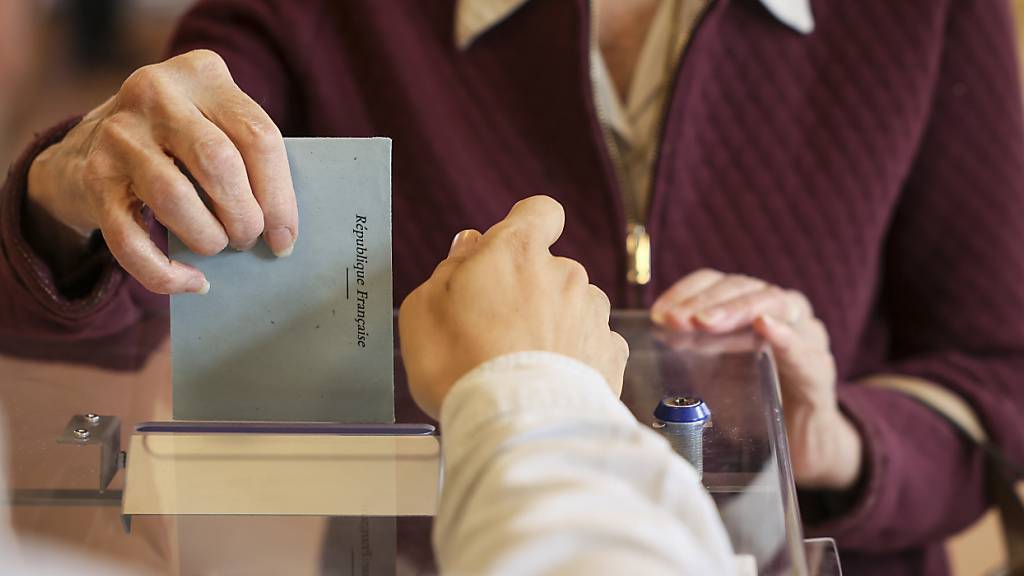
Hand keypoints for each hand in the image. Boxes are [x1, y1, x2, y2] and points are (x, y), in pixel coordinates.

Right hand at [26, 49, 297, 293]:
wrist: (87, 146)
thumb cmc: (178, 143)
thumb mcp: (215, 123)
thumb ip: (249, 157)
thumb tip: (283, 232)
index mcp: (202, 75)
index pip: (258, 137)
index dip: (280, 197)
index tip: (285, 236)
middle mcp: (155, 94)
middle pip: (219, 162)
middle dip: (245, 216)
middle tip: (248, 238)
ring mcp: (118, 134)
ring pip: (175, 197)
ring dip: (208, 237)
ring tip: (218, 246)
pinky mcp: (91, 179)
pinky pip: (131, 241)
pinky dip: (166, 273)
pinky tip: (192, 280)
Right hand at [399, 196, 628, 419]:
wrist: (514, 425)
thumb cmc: (458, 363)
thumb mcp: (423, 308)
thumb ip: (450, 269)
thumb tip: (469, 248)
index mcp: (517, 251)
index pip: (539, 212)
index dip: (525, 227)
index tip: (508, 252)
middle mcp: (565, 273)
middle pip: (551, 268)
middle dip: (530, 290)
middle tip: (495, 330)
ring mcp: (592, 314)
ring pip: (574, 307)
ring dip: (555, 324)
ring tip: (524, 364)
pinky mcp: (611, 355)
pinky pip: (593, 345)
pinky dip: (576, 358)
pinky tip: (550, 381)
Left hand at [651, 269, 862, 489]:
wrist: (803, 441)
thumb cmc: (754, 399)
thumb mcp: (715, 371)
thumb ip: (691, 350)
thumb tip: (652, 336)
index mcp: (751, 308)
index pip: (717, 283)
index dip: (686, 291)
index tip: (658, 313)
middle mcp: (781, 312)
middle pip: (744, 287)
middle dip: (706, 301)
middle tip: (676, 319)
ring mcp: (806, 336)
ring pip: (776, 303)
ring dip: (736, 309)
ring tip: (705, 321)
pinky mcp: (819, 371)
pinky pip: (805, 346)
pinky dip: (785, 334)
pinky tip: (764, 327)